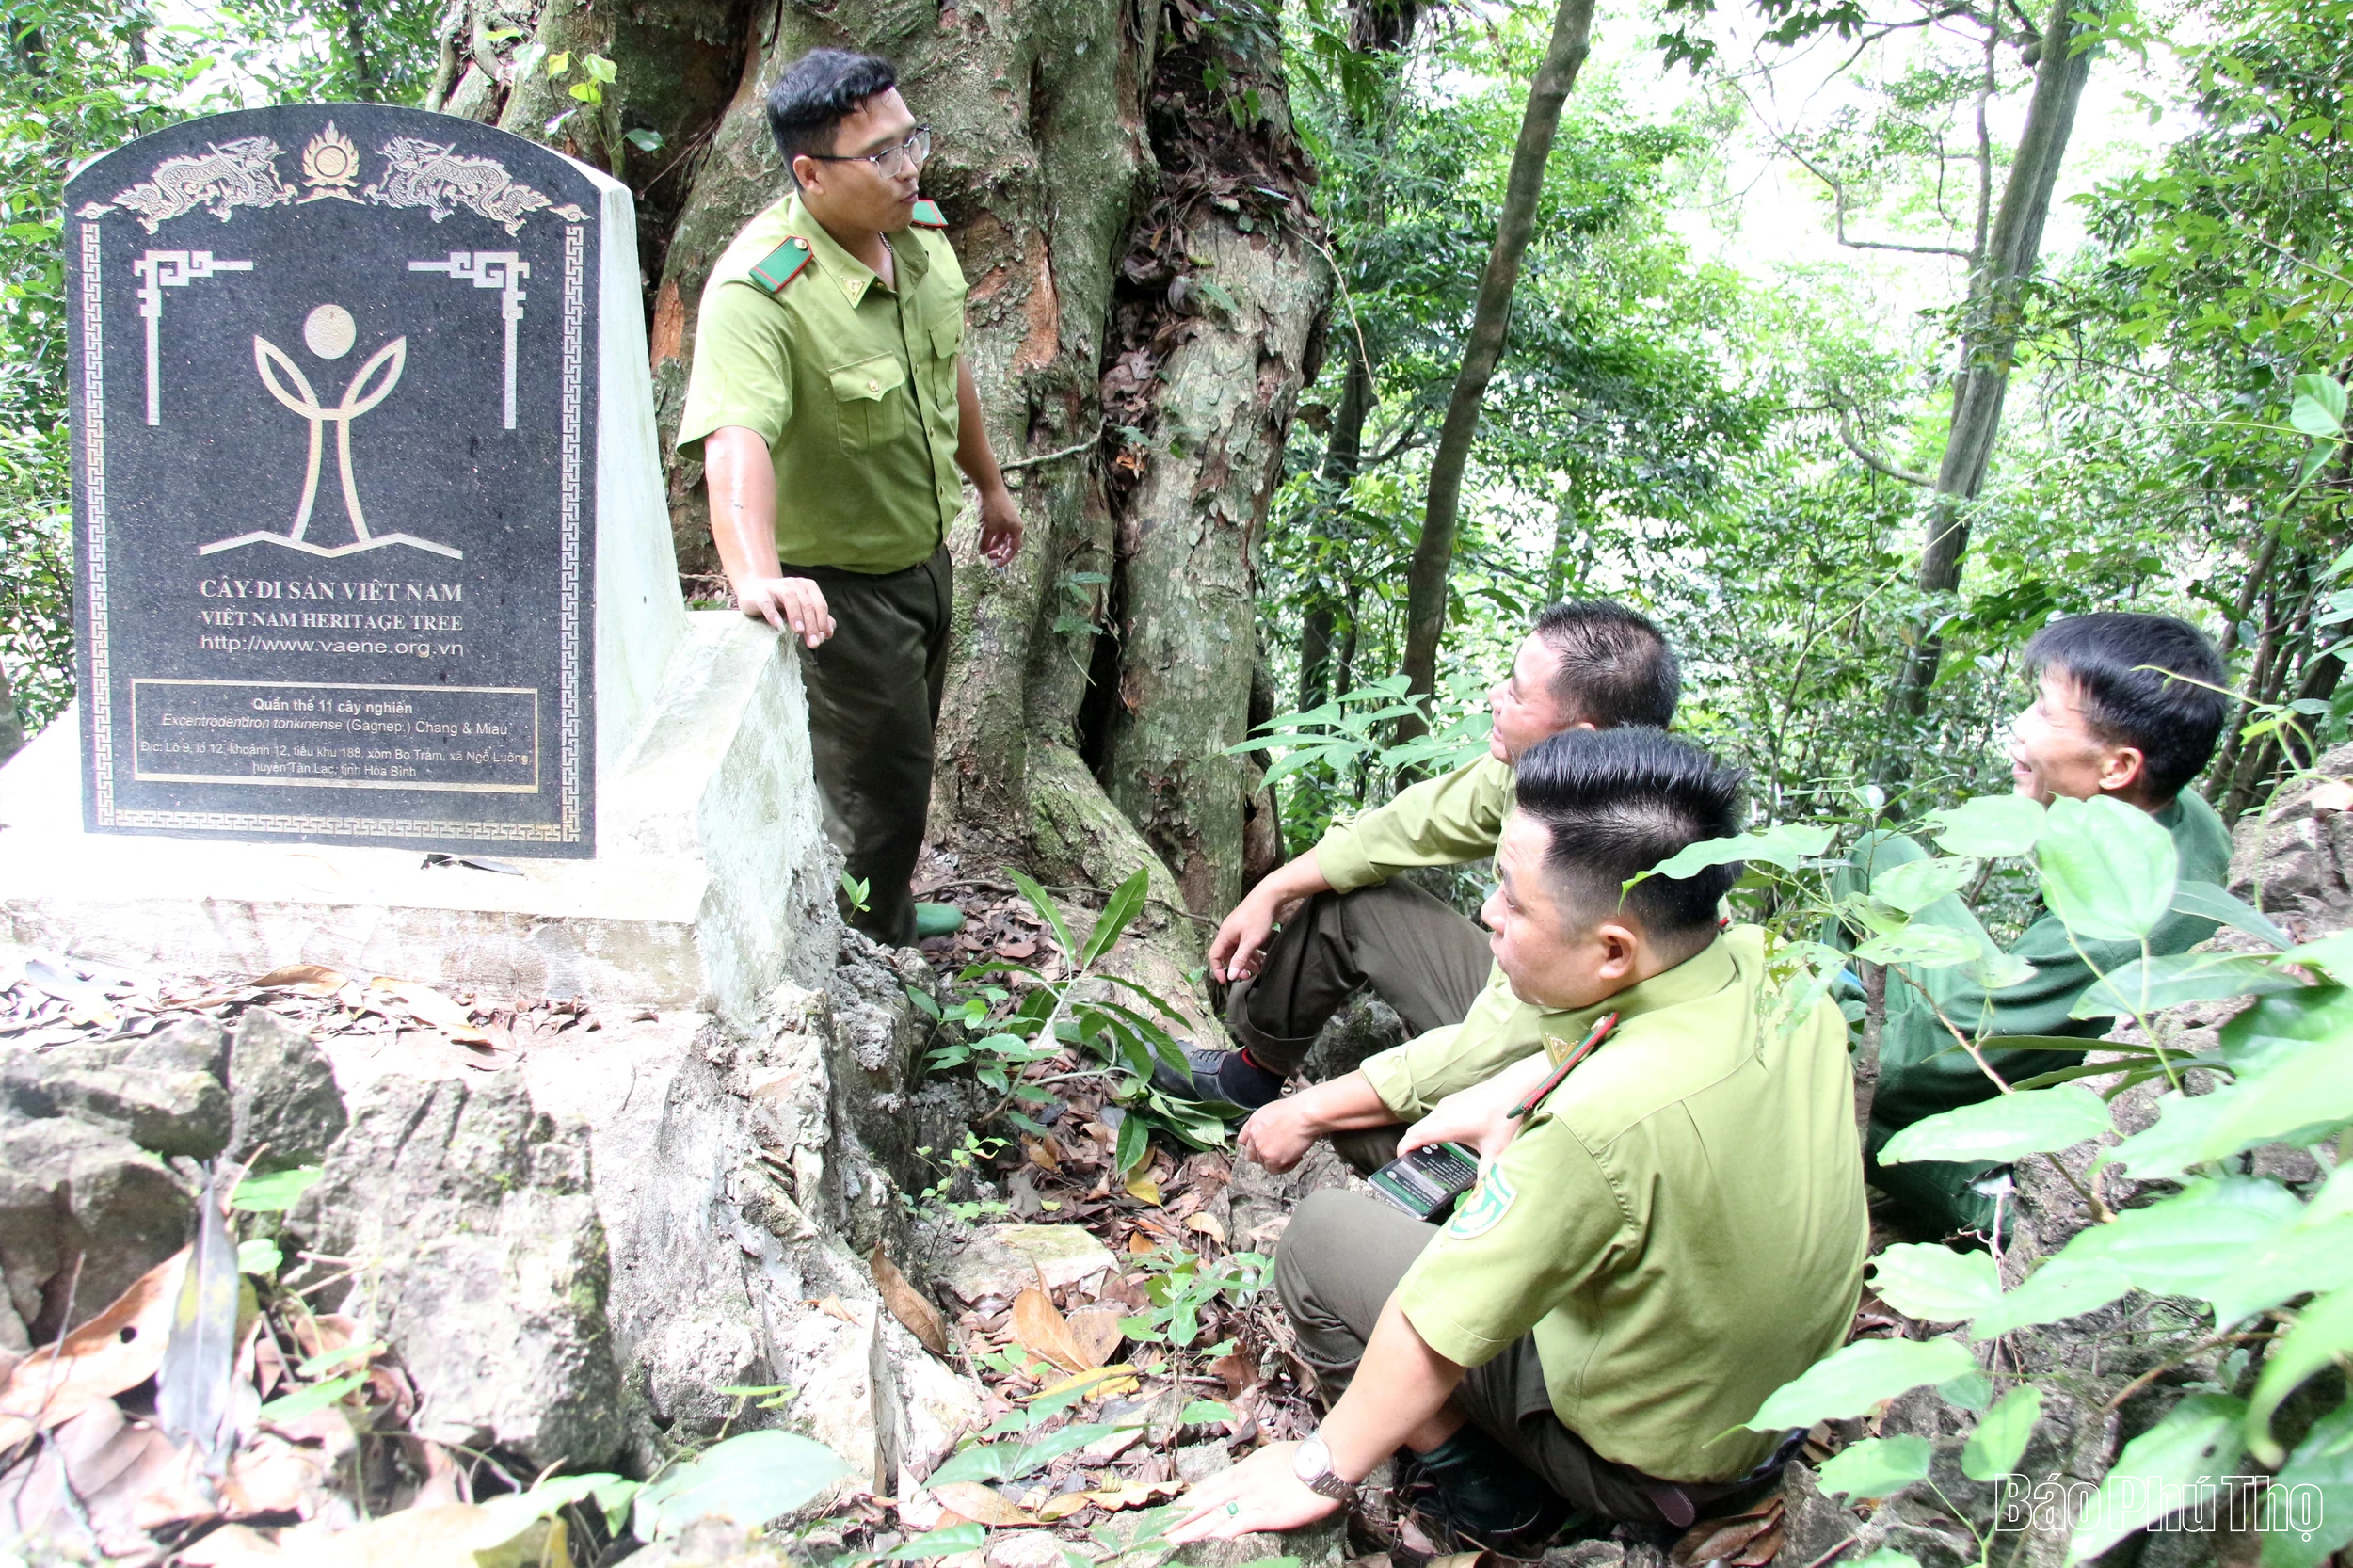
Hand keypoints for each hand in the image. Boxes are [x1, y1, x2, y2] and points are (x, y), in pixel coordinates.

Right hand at [737, 576, 833, 647]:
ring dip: (796, 616)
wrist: (754, 590)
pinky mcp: (761, 594)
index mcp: (808, 587)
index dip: (823, 622)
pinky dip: (773, 614)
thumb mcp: (801, 609)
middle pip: (807, 604)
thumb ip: (816, 619)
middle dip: (812, 625)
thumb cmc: (781, 603)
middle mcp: (794, 584)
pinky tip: (779, 626)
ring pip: (790, 599)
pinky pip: (768, 604)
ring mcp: (776, 587)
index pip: (820, 605)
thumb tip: (829, 633)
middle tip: (813, 643)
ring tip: (799, 631)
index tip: (823, 639)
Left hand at [977, 484, 1023, 566]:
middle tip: (989, 556)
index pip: (1013, 548)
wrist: (989, 486)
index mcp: (1016, 529)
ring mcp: (1007, 518)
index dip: (1006, 558)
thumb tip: (982, 553)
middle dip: (998, 550)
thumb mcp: (987, 528)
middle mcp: (1014, 524)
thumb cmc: (992, 507)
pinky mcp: (1000, 513)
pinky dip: (991, 534)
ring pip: (1001, 536)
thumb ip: (985, 543)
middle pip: (1007, 543)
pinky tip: (983, 538)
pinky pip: (996, 528)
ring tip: (984, 548)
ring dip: (993, 543)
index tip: (997, 564)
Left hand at [1166, 1443, 1340, 1543]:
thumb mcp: (1269, 1457)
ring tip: (1174, 1540)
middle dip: (1182, 1518)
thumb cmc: (1302, 1457)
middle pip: (1205, 1503)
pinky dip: (1222, 1534)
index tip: (1172, 1511)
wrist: (1323, 1461)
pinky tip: (1208, 1542)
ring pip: (1215, 1516)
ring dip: (1193, 1530)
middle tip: (1161, 1531)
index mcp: (1242, 1470)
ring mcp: (1253, 1499)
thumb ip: (1254, 1470)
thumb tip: (1244, 1477)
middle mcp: (1242, 1484)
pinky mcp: (1267, 1514)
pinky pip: (1239, 1525)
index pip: (1207, 1487)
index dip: (1188, 1501)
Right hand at [1210, 886, 1303, 983]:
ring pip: (1237, 950)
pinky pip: (1245, 944)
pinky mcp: (1247, 927)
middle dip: (1236, 967)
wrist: (1270, 895)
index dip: (1218, 969)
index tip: (1225, 981)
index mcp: (1225, 935)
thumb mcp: (1250, 941)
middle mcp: (1228, 933)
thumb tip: (1231, 975)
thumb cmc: (1259, 916)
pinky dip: (1250, 953)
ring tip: (1256, 970)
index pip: (1214, 956)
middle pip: (1227, 954)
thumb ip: (1240, 958)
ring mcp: (1237, 929)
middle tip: (1247, 976)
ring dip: (1245, 961)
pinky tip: (1260, 960)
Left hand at [1237, 1096, 1318, 1172]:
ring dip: (1277, 1160)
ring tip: (1292, 1152)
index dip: (1254, 1145)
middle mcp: (1254, 1137)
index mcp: (1253, 1123)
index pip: (1243, 1140)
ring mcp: (1262, 1149)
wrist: (1305, 1116)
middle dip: (1264, 1155)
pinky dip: (1286, 1166)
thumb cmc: (1296, 1111)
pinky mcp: (1272, 1159)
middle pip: (1251, 1155)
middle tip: (1279, 1152)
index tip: (1264, 1146)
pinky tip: (1295, 1157)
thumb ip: (1265, 1125)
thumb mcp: (1273, 1111)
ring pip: (1264, 1163)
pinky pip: (1275, 1170)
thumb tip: (1269, 1134)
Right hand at [1396, 1051, 1553, 1166]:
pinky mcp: (1456, 1100)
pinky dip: (1435, 1128)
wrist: (1515, 1086)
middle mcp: (1442, 1113)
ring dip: (1424, 1136)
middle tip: (1415, 1164)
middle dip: (1411, 1147)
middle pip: (1415, 1131)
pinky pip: (1437, 1116)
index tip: (1401, 1163)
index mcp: (1446, 1125)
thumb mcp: (1496, 1150)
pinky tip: (1451, 1138)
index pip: (1412, 1137)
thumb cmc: (1504, 1114)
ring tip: (1431, 1154)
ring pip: (1426, 1122)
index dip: (1402, 1151)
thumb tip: (1481, 1195)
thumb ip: (1486, 1173)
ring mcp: (1448, 1104)